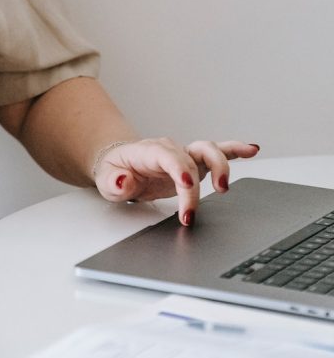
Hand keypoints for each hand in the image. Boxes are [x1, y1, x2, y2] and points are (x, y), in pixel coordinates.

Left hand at [93, 137, 259, 225]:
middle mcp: (170, 150)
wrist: (120, 165)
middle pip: (191, 157)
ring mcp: (184, 155)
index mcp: (149, 151)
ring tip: (225, 187)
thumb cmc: (115, 171)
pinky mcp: (194, 164)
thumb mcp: (106, 180)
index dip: (180, 170)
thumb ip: (115, 181)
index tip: (187, 186)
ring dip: (221, 166)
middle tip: (196, 208)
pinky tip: (252, 150)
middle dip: (198, 182)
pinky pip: (218, 153)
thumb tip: (124, 181)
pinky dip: (235, 151)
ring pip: (208, 151)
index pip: (169, 157)